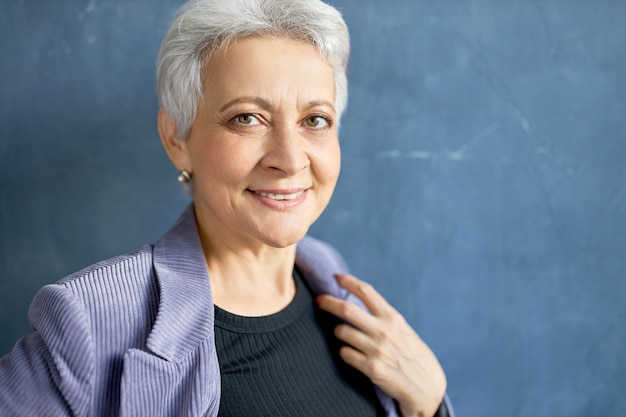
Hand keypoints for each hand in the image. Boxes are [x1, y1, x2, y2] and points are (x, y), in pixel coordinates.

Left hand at [316, 273, 446, 416]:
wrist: (427, 388)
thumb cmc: (415, 356)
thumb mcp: (404, 331)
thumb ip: (384, 318)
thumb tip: (359, 304)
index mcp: (393, 318)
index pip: (367, 292)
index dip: (349, 281)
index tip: (337, 277)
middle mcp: (384, 331)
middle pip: (347, 310)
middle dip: (328, 302)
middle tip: (319, 300)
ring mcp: (376, 350)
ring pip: (341, 332)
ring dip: (338, 332)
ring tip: (344, 335)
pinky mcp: (371, 368)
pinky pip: (345, 354)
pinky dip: (345, 352)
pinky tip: (352, 354)